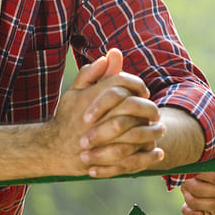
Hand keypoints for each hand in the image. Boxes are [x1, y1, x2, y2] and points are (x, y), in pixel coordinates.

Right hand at [46, 49, 158, 176]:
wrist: (54, 149)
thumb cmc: (67, 117)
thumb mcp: (74, 91)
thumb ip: (92, 72)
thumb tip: (111, 55)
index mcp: (91, 97)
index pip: (122, 82)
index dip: (137, 84)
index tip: (143, 92)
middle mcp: (98, 116)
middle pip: (134, 106)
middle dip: (149, 107)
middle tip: (155, 112)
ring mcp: (102, 139)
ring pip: (137, 132)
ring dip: (153, 131)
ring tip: (160, 129)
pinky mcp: (105, 159)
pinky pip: (133, 157)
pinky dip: (148, 155)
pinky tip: (157, 152)